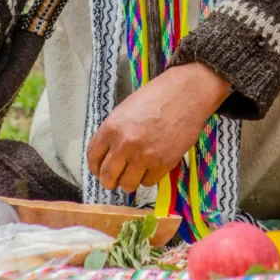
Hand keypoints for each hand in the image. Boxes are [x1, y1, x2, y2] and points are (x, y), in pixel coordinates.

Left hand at [87, 63, 231, 191]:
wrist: (186, 94)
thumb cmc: (156, 96)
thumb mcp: (126, 109)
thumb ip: (114, 132)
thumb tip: (108, 155)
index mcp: (111, 127)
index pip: (93, 158)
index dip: (95, 167)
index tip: (100, 170)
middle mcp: (124, 144)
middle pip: (107, 177)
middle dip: (110, 181)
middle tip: (116, 179)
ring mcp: (144, 156)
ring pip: (127, 185)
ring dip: (130, 181)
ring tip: (135, 172)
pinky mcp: (163, 164)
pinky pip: (148, 182)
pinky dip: (148, 177)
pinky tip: (152, 165)